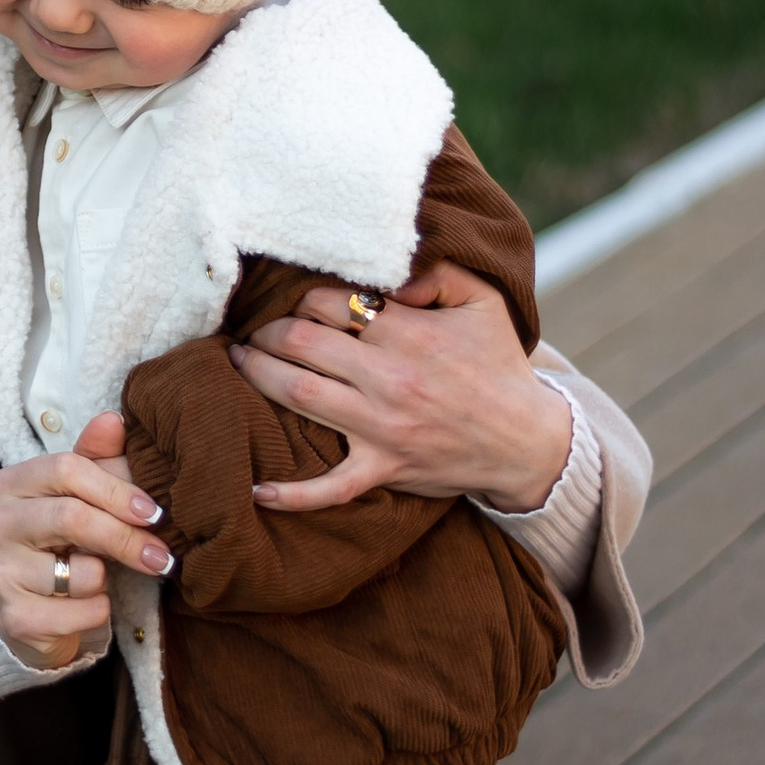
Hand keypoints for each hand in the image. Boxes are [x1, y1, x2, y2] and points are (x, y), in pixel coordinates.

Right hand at [0, 412, 173, 671]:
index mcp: (7, 485)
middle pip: (72, 517)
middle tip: (161, 556)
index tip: (154, 513)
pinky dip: (97, 613)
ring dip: (105, 579)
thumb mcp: (75, 499)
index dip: (116, 489)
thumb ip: (96, 460)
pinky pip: (81, 613)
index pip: (65, 469)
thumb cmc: (56, 546)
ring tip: (97, 579)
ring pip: (81, 572)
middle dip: (125, 537)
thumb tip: (114, 421)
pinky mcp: (13, 619)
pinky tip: (84, 608)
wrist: (26, 615)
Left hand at [230, 260, 573, 516]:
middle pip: (301, 344)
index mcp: (408, 333)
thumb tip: (391, 271)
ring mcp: (382, 427)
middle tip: (253, 330)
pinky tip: (257, 491)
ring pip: (298, 396)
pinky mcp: (383, 468)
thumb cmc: (498, 366)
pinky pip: (330, 487)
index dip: (301, 298)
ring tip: (237, 363)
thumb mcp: (483, 302)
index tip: (293, 302)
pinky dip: (292, 494)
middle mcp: (388, 378)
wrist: (526, 440)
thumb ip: (439, 271)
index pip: (329, 303)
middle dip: (266, 332)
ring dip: (256, 377)